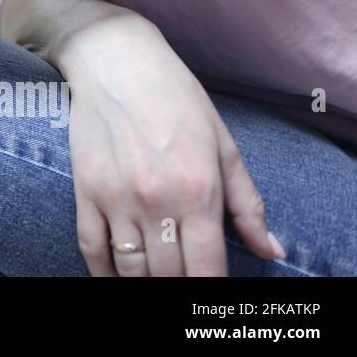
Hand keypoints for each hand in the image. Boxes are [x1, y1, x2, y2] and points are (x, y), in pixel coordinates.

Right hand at [56, 13, 285, 275]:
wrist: (117, 62)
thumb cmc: (176, 98)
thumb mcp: (223, 145)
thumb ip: (247, 203)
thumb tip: (270, 250)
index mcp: (198, 191)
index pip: (206, 270)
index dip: (210, 293)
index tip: (211, 294)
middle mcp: (156, 201)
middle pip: (167, 275)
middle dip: (178, 285)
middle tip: (183, 279)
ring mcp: (116, 198)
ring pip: (130, 268)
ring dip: (144, 283)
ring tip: (155, 279)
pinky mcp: (85, 190)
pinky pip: (91, 248)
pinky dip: (102, 273)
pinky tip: (115, 278)